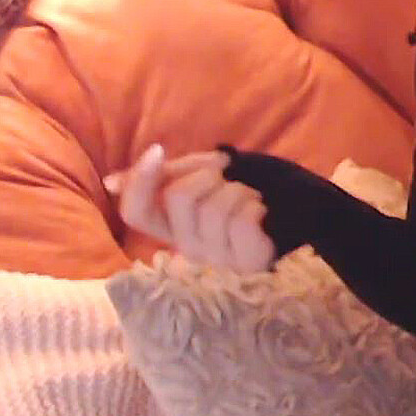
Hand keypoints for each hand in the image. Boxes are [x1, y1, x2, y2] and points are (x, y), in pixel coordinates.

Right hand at [104, 143, 276, 272]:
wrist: (303, 207)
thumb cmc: (249, 189)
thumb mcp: (206, 175)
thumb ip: (167, 177)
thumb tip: (112, 181)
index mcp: (174, 226)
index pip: (136, 213)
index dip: (140, 182)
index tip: (156, 152)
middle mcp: (188, 247)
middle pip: (178, 197)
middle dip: (209, 176)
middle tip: (229, 182)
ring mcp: (217, 260)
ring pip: (213, 207)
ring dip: (239, 191)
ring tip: (250, 201)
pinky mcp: (247, 262)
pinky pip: (241, 220)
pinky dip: (255, 205)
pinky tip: (261, 214)